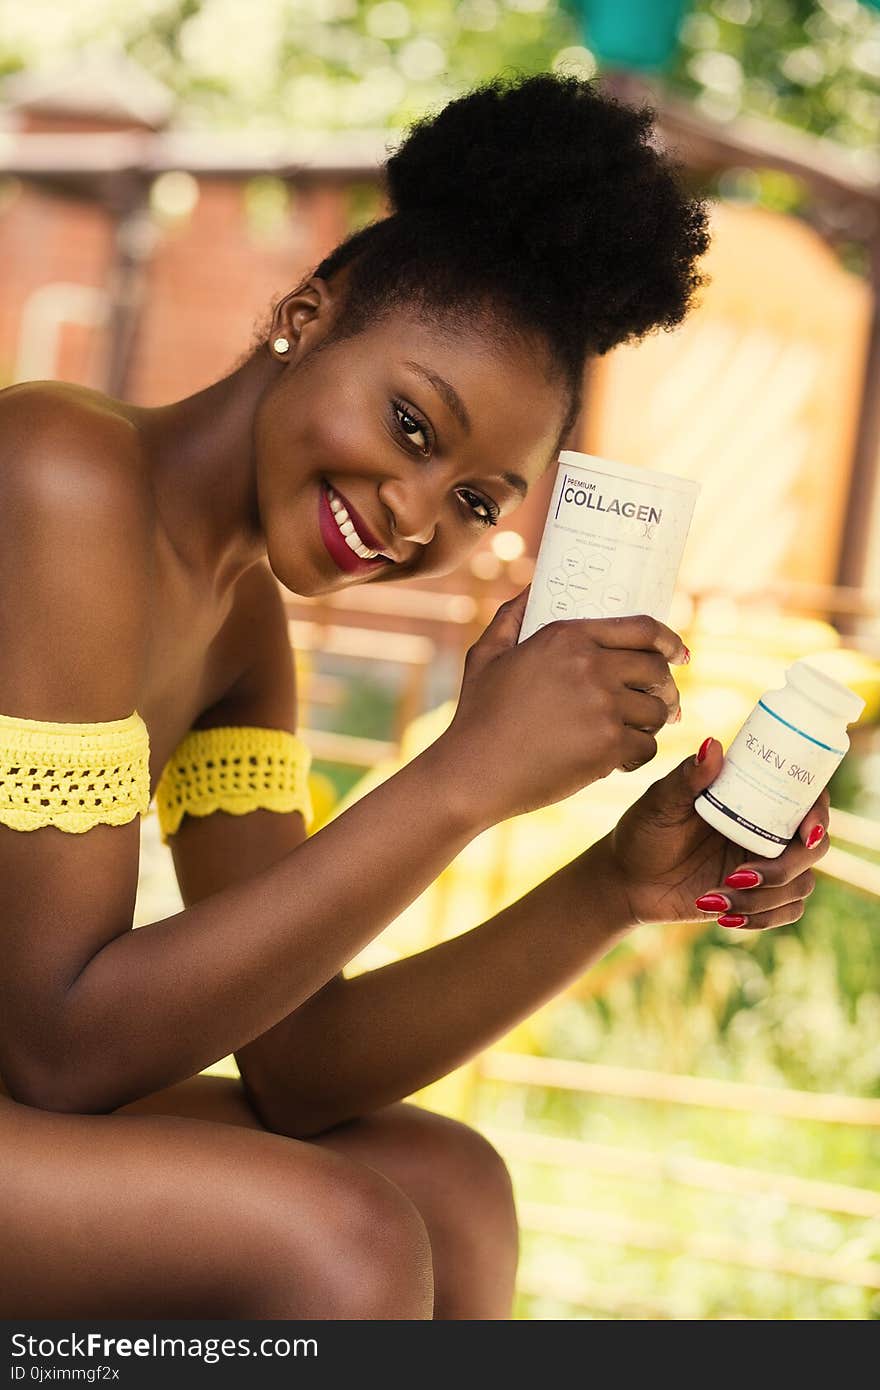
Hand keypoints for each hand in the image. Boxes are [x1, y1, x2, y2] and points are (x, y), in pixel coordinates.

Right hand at [437, 585, 688, 828]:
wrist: (473, 772)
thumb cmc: (477, 716)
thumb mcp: (486, 655)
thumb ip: (512, 617)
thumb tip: (531, 588)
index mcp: (567, 636)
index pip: (641, 628)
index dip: (670, 640)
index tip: (680, 654)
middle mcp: (591, 665)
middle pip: (656, 670)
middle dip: (665, 687)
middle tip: (663, 703)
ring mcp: (603, 705)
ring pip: (657, 711)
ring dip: (651, 723)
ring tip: (633, 732)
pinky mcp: (608, 745)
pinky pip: (648, 746)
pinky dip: (637, 755)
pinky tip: (617, 760)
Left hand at [593, 736, 829, 927]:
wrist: (626, 879)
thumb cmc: (643, 831)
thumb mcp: (660, 802)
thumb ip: (687, 777)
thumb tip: (712, 746)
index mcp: (753, 800)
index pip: (806, 799)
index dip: (818, 812)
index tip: (805, 830)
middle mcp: (767, 831)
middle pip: (813, 848)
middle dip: (785, 867)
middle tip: (740, 873)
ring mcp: (765, 866)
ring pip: (800, 886)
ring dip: (762, 898)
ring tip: (713, 898)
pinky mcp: (757, 899)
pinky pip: (787, 912)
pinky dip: (762, 919)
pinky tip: (723, 916)